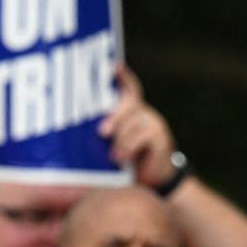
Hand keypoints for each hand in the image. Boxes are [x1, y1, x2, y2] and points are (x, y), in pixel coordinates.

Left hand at [97, 64, 176, 186]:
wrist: (152, 180)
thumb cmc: (125, 160)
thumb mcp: (111, 145)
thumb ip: (104, 133)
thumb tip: (84, 131)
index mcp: (129, 110)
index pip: (128, 88)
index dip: (122, 76)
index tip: (113, 65)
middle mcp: (143, 112)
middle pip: (129, 103)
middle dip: (115, 116)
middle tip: (102, 132)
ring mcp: (154, 123)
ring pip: (134, 123)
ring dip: (120, 141)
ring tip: (111, 157)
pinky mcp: (161, 138)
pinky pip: (143, 137)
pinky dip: (129, 149)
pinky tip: (121, 159)